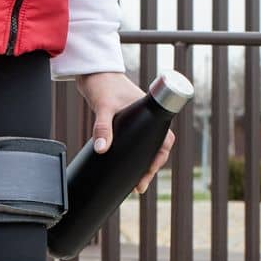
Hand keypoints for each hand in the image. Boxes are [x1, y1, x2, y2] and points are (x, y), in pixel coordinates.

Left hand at [75, 70, 175, 194]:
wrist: (94, 73)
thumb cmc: (103, 84)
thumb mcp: (103, 107)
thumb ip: (102, 127)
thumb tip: (102, 149)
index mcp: (151, 113)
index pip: (165, 139)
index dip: (160, 158)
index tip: (149, 172)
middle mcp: (148, 118)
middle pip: (158, 148)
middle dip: (151, 168)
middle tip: (140, 187)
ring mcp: (139, 122)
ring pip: (149, 147)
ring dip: (145, 165)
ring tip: (137, 185)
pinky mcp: (129, 124)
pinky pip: (138, 144)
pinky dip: (136, 157)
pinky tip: (129, 170)